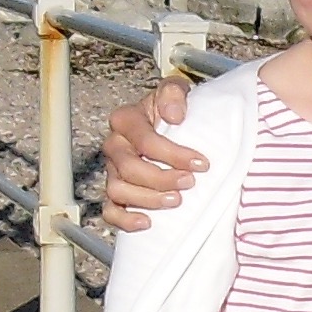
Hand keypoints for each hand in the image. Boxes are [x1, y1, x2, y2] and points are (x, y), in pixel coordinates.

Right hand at [98, 83, 208, 230]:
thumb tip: (174, 114)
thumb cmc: (172, 109)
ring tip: (175, 201)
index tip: (201, 163)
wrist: (169, 124)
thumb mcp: (175, 90)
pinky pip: (110, 210)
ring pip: (118, 191)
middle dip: (161, 179)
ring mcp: (113, 171)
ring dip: (147, 199)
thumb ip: (173, 92)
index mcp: (126, 120)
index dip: (173, 154)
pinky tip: (147, 222)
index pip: (144, 140)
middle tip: (189, 183)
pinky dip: (124, 220)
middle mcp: (115, 146)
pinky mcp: (116, 192)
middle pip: (129, 168)